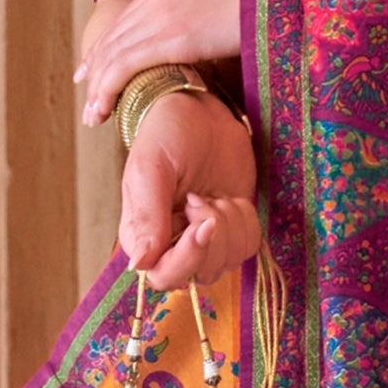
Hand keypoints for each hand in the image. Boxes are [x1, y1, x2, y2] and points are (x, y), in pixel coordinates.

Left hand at [78, 0, 244, 127]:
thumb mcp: (227, 4)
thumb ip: (211, 21)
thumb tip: (217, 42)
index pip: (128, 21)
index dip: (107, 47)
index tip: (94, 69)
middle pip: (114, 37)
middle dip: (95, 70)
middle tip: (86, 97)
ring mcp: (161, 14)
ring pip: (112, 55)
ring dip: (97, 88)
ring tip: (91, 115)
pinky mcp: (170, 36)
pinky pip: (125, 65)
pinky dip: (107, 88)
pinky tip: (100, 108)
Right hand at [120, 89, 258, 289]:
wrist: (200, 112)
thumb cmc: (167, 132)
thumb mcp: (151, 166)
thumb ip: (145, 215)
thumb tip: (139, 265)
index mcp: (143, 235)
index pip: (164, 275)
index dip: (189, 257)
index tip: (204, 223)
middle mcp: (172, 246)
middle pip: (200, 273)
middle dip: (213, 233)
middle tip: (201, 195)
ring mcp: (205, 243)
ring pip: (228, 262)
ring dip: (229, 224)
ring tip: (212, 193)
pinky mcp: (231, 233)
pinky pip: (248, 248)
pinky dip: (246, 221)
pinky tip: (229, 197)